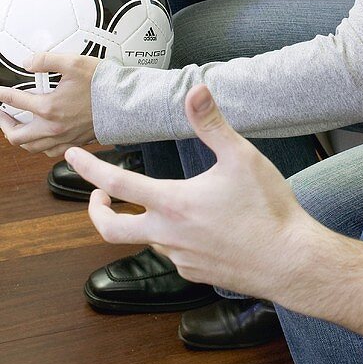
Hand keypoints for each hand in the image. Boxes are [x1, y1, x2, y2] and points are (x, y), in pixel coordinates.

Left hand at [0, 53, 97, 157]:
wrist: (126, 103)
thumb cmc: (103, 85)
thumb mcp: (74, 63)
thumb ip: (47, 60)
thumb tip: (28, 62)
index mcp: (49, 108)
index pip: (15, 102)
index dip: (2, 95)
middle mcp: (53, 128)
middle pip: (17, 136)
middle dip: (5, 125)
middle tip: (3, 115)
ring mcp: (64, 138)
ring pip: (32, 148)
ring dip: (20, 138)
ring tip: (18, 128)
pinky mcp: (75, 143)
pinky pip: (50, 152)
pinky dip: (40, 147)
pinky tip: (41, 139)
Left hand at [67, 85, 313, 299]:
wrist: (290, 260)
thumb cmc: (268, 208)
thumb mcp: (241, 157)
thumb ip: (212, 123)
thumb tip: (196, 89)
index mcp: (173, 203)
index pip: (117, 182)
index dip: (88, 168)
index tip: (71, 157)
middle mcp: (168, 235)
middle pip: (111, 228)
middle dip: (98, 209)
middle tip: (98, 194)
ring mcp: (180, 258)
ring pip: (146, 240)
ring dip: (142, 221)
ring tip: (159, 202)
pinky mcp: (195, 273)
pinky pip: (172, 255)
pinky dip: (170, 238)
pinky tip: (193, 227)